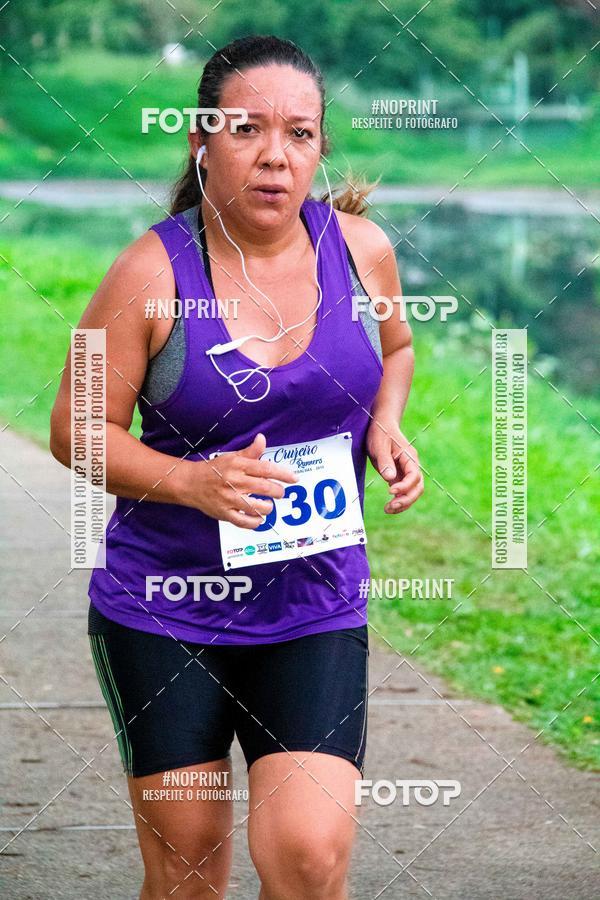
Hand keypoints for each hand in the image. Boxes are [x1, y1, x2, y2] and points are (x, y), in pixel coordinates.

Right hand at [182, 433, 297, 528]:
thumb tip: (262, 438)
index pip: (266, 469)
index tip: (294, 478)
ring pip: (256, 507)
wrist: (190, 483)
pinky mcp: (224, 513)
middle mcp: (235, 482)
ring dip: (268, 507)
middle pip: (265, 488)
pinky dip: (254, 522)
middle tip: (280, 492)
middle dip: (278, 491)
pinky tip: (259, 519)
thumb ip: (251, 451)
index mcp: (238, 466)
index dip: (283, 474)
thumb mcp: (232, 457)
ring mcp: (229, 499)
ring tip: (268, 505)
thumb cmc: (215, 469)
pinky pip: (243, 522)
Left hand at [366, 419, 423, 513]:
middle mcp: (411, 465)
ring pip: (412, 492)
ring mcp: (406, 472)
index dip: (405, 486)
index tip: (391, 491)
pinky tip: (389, 507)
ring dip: (403, 503)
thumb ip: (385, 461)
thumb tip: (390, 478)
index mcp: (409, 456)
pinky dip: (399, 500)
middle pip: (417, 487)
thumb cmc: (381, 432)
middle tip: (391, 506)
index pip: (414, 475)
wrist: (382, 425)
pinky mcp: (399, 476)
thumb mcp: (379, 444)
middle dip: (406, 499)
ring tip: (388, 509)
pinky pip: (404, 492)